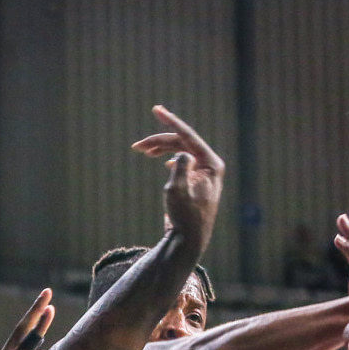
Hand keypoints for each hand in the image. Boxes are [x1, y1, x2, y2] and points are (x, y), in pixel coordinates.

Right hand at [133, 106, 223, 251]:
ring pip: (180, 151)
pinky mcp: (196, 181)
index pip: (188, 135)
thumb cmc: (184, 217)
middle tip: (137, 147)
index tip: (156, 109)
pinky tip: (163, 162)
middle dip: (159, 140)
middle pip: (182, 142)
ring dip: (160, 148)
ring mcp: (204, 172)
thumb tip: (181, 153)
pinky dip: (168, 157)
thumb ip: (180, 166)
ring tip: (142, 151)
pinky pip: (182, 161)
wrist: (188, 240)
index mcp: (211, 164)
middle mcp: (210, 165)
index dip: (170, 122)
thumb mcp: (178, 191)